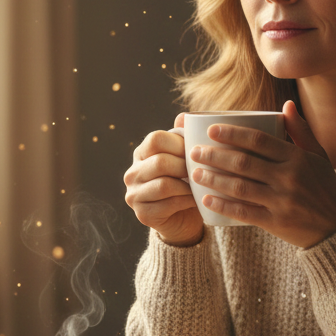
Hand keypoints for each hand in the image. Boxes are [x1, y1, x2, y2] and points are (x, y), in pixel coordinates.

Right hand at [124, 112, 204, 246]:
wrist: (183, 218)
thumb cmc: (186, 183)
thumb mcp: (185, 158)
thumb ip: (184, 137)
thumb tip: (184, 116)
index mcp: (141, 154)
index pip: (155, 139)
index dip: (179, 144)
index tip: (197, 151)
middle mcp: (132, 173)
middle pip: (160, 162)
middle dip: (186, 166)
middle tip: (203, 171)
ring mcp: (134, 195)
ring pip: (164, 184)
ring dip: (188, 185)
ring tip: (202, 185)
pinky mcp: (142, 214)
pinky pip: (169, 204)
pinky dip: (187, 201)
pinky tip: (197, 200)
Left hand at [187, 101, 335, 248]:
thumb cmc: (324, 187)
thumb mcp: (318, 156)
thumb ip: (301, 131)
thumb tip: (286, 105)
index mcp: (297, 157)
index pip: (259, 140)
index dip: (233, 133)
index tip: (212, 130)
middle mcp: (289, 177)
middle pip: (244, 162)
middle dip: (215, 155)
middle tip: (195, 152)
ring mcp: (282, 201)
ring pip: (240, 187)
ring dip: (214, 179)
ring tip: (195, 173)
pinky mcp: (276, 222)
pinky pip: (244, 212)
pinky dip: (223, 205)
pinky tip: (206, 199)